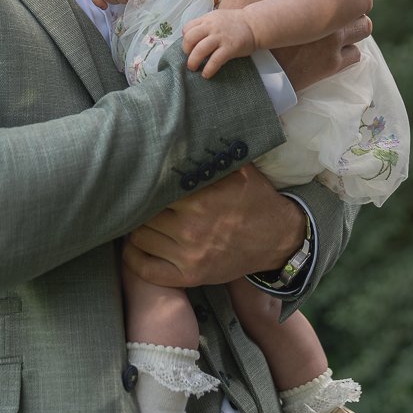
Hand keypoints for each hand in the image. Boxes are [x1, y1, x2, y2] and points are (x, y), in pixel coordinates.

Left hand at [123, 164, 306, 286]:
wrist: (278, 239)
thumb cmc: (256, 199)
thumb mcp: (240, 170)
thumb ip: (211, 157)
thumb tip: (187, 135)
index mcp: (201, 200)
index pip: (155, 189)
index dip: (148, 183)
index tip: (144, 178)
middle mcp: (191, 229)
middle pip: (144, 213)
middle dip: (143, 204)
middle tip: (141, 199)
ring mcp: (189, 256)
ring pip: (140, 237)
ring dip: (139, 227)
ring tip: (142, 218)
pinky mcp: (189, 277)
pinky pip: (146, 269)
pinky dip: (134, 257)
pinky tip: (135, 245)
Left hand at [182, 10, 256, 77]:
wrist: (254, 24)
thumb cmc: (235, 23)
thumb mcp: (217, 17)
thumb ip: (204, 25)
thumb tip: (190, 37)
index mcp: (207, 19)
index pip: (187, 28)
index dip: (185, 39)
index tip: (188, 47)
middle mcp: (211, 27)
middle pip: (190, 38)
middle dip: (186, 51)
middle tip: (189, 58)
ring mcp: (220, 37)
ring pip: (199, 50)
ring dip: (193, 61)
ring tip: (193, 68)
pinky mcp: (230, 48)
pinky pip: (215, 60)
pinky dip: (208, 69)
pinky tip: (206, 74)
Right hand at [223, 0, 372, 89]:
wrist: (242, 65)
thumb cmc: (242, 14)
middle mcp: (334, 14)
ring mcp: (336, 40)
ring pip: (362, 25)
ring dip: (353, 21)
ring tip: (339, 18)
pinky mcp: (333, 64)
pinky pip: (355, 52)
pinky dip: (348, 47)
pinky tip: (336, 43)